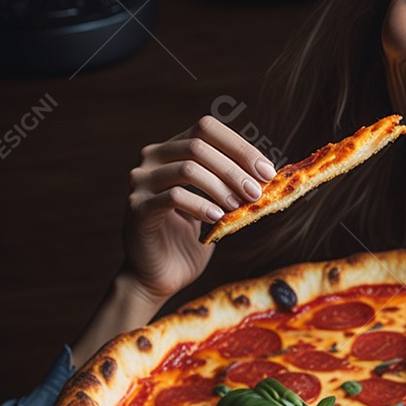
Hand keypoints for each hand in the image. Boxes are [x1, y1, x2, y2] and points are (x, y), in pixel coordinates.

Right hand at [122, 114, 274, 302]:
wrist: (157, 275)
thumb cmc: (188, 240)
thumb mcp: (215, 206)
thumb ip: (232, 187)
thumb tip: (268, 175)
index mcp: (172, 150)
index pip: (207, 129)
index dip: (240, 147)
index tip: (267, 172)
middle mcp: (152, 158)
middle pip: (198, 145)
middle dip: (234, 169)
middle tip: (256, 193)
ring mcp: (141, 181)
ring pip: (187, 169)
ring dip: (221, 187)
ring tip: (238, 206)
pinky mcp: (137, 208)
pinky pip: (173, 197)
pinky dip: (201, 206)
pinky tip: (217, 218)